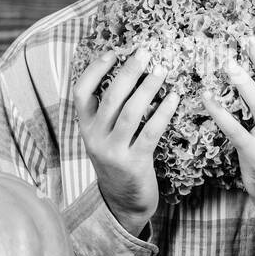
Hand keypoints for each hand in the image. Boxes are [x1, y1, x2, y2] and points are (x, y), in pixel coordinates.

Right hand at [73, 48, 179, 235]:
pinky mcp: (134, 163)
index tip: (113, 52)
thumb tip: (128, 73)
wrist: (123, 203)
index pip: (80, 92)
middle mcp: (94, 138)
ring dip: (148, 88)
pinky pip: (150, 132)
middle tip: (146, 52)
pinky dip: (163, 112)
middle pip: (110, 97)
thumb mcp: (104, 137)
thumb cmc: (118, 161)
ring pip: (130, 112)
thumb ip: (109, 112)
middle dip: (128, 72)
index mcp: (85, 127)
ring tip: (162, 70)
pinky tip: (173, 98)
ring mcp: (113, 152)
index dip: (95, 69)